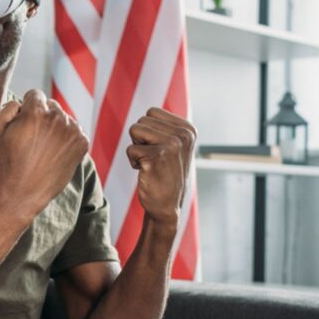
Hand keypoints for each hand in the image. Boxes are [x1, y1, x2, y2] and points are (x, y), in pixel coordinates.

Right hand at [0, 89, 89, 217]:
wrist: (22, 192)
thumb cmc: (6, 161)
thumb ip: (9, 107)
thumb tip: (22, 103)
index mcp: (36, 111)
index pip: (35, 94)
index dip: (27, 108)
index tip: (24, 123)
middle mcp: (57, 117)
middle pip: (51, 105)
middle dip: (42, 116)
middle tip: (33, 138)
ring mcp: (72, 131)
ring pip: (64, 118)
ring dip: (56, 127)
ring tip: (43, 148)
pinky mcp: (82, 144)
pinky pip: (75, 132)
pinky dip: (66, 139)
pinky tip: (54, 153)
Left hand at [126, 108, 196, 224]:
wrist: (167, 206)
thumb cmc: (165, 174)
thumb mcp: (175, 147)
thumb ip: (166, 128)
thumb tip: (150, 112)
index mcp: (188, 129)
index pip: (152, 112)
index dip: (148, 131)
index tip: (160, 149)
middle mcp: (183, 135)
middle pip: (141, 120)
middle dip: (140, 139)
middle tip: (154, 158)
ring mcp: (171, 145)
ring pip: (134, 130)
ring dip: (136, 148)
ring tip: (150, 163)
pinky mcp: (156, 157)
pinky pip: (130, 149)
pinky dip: (133, 161)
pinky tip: (147, 172)